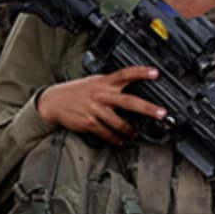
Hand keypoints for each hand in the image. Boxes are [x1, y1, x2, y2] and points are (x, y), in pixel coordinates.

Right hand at [35, 65, 165, 142]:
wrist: (53, 102)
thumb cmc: (75, 92)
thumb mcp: (93, 81)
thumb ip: (111, 84)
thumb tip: (130, 84)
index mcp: (104, 82)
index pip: (125, 74)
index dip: (141, 73)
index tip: (156, 73)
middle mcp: (101, 95)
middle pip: (128, 101)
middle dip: (147, 108)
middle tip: (161, 113)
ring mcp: (95, 110)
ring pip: (118, 122)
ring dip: (129, 130)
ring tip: (135, 134)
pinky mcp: (88, 122)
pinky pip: (105, 133)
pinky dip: (114, 138)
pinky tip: (119, 140)